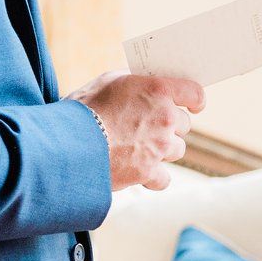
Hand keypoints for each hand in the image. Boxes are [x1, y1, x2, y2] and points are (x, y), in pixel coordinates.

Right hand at [67, 68, 205, 192]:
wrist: (66, 144)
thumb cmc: (82, 108)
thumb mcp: (106, 82)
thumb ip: (132, 83)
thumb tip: (143, 86)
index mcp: (157, 91)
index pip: (194, 93)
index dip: (195, 99)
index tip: (194, 104)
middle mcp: (165, 119)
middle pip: (184, 124)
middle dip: (169, 125)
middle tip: (148, 125)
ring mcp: (160, 148)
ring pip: (176, 150)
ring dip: (162, 149)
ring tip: (138, 146)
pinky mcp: (149, 173)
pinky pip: (164, 178)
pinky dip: (153, 176)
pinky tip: (139, 170)